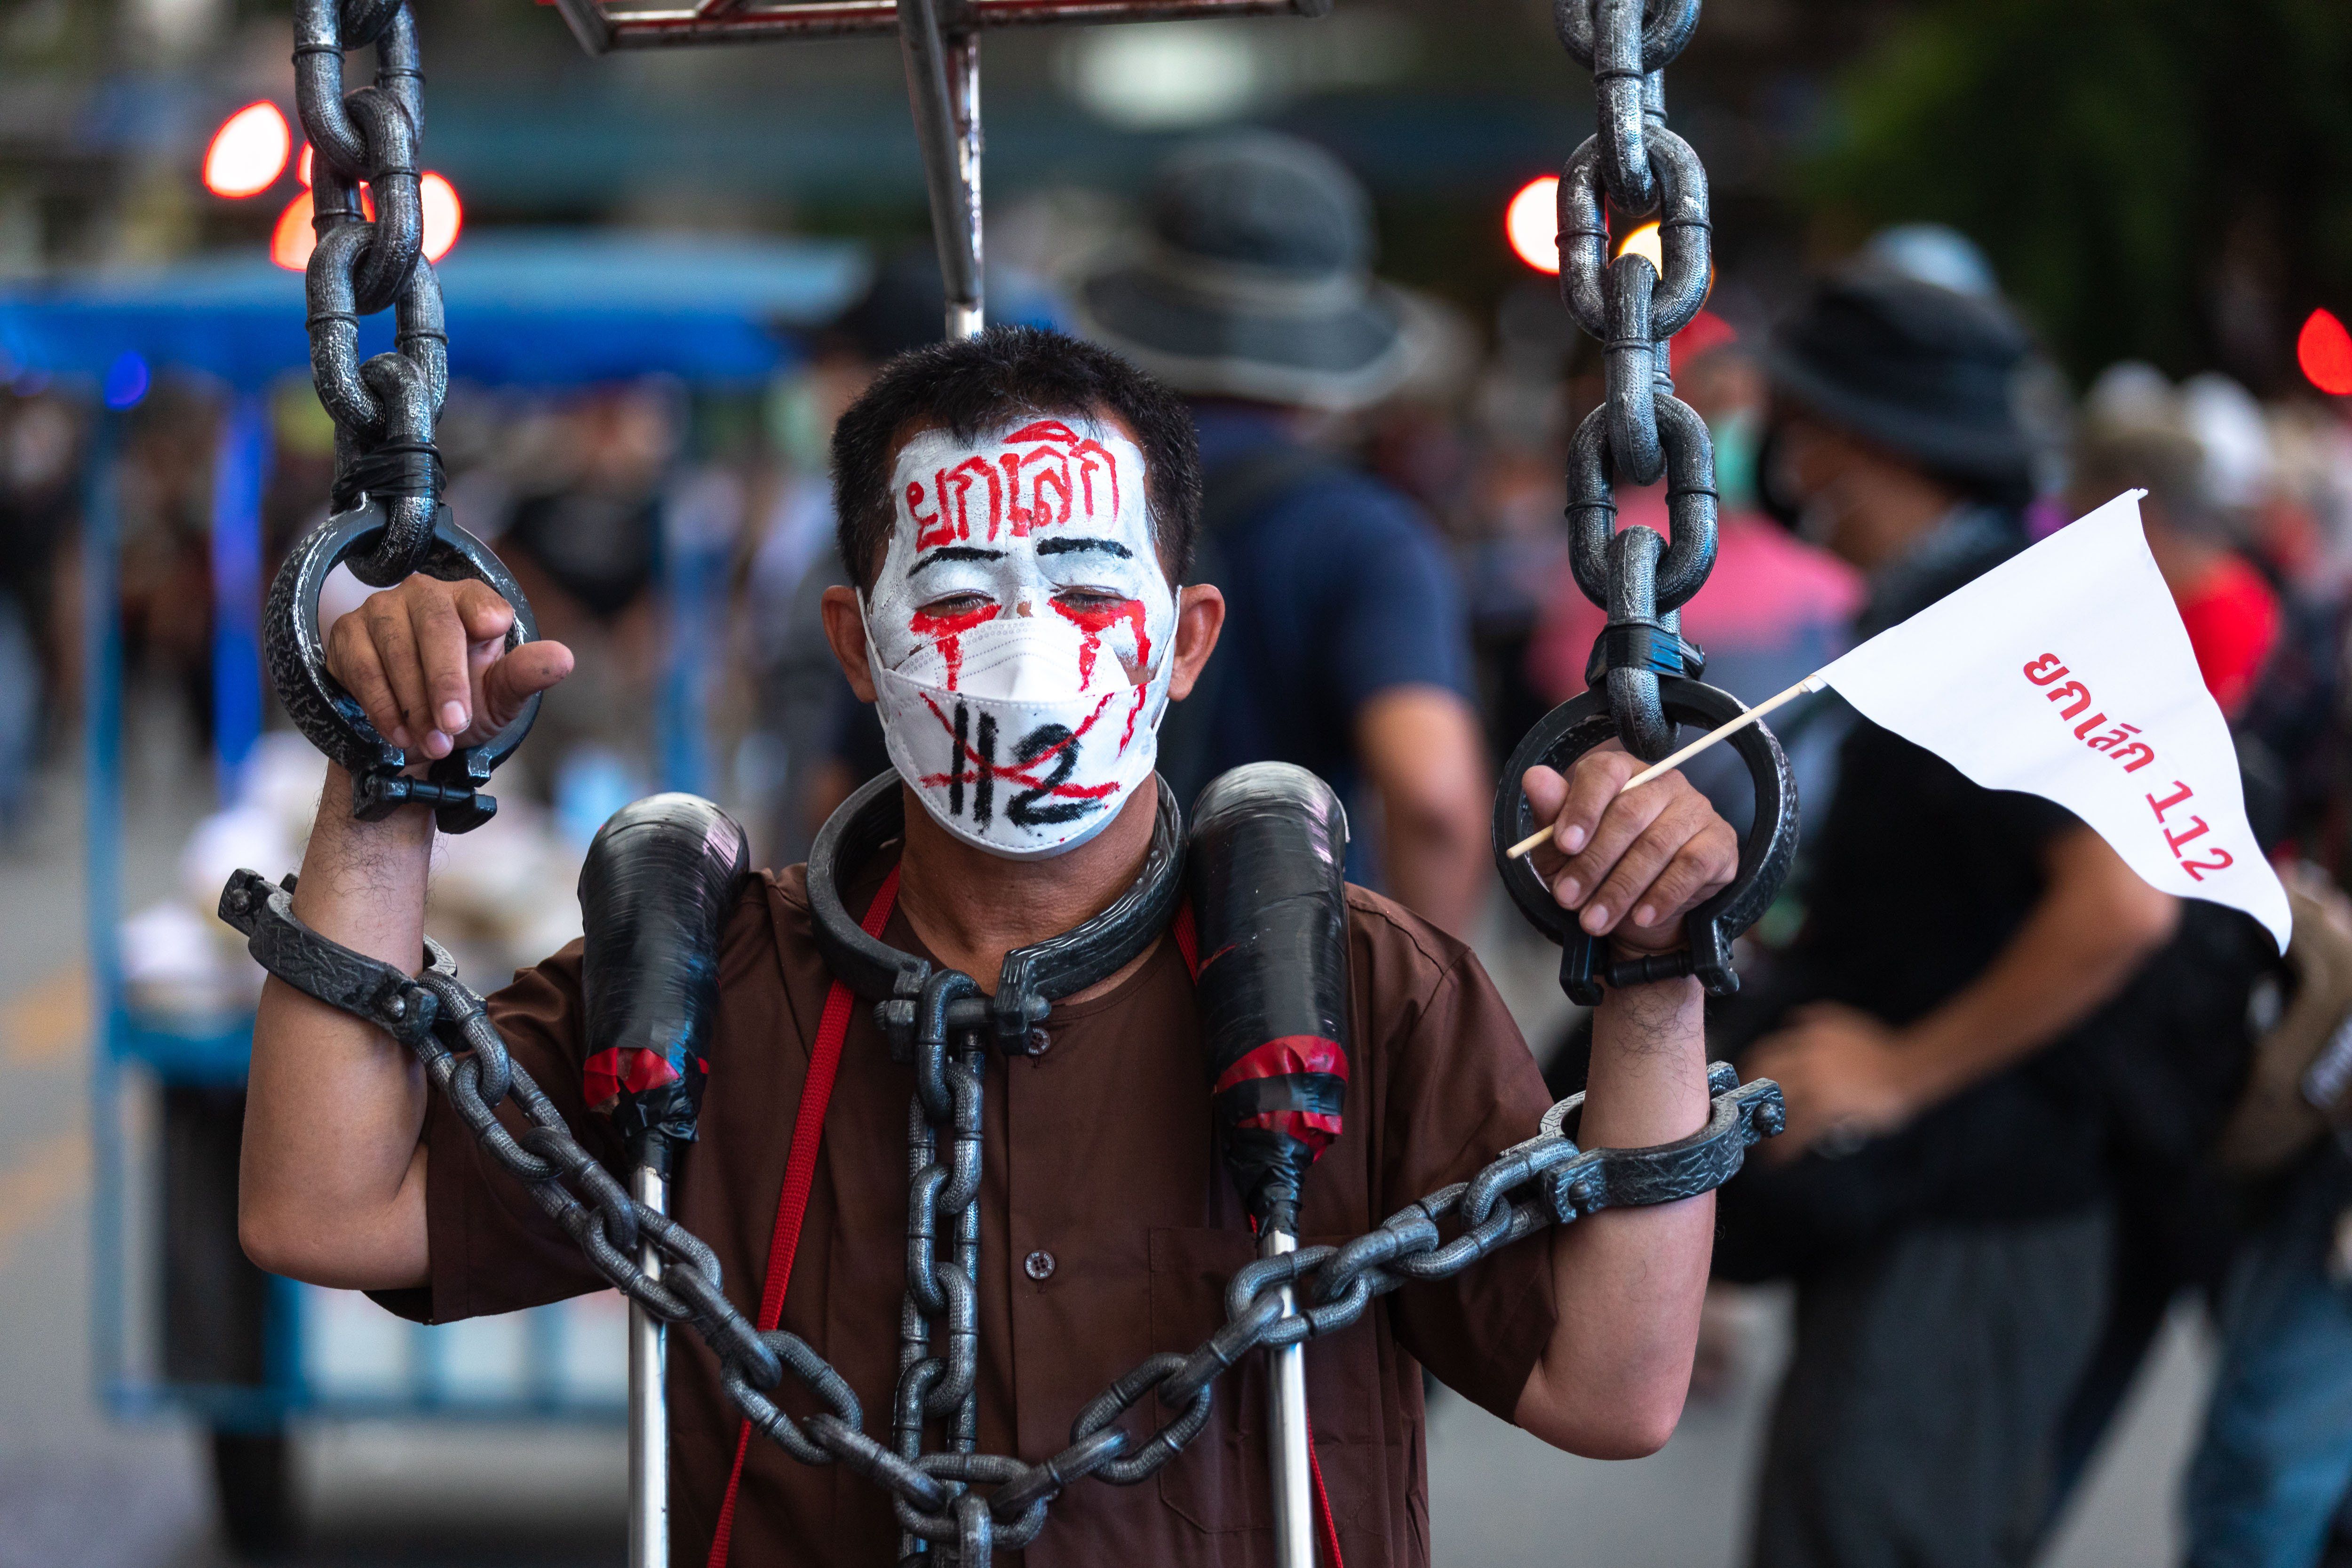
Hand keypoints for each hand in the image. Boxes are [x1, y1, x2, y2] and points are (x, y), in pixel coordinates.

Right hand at [326, 576, 573, 760]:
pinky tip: (399, 735)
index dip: (484, 615)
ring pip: (394, 649)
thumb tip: (564, 658)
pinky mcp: (346, 634)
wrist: (413, 734)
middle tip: (454, 726)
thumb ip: (526, 676)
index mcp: (468, 601)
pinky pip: (360, 667)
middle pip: (434, 625)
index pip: (478, 599)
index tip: (493, 632)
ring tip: (433, 743)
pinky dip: (381, 706)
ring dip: (414, 703)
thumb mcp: (500, 697)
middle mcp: (422, 594)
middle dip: (445, 681)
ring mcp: (379, 610)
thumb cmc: (463, 704)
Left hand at [1522, 744, 1737, 955]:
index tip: (1564, 845)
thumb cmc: (1599, 871)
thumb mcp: (1562, 852)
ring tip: (1594, 921)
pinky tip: (1641, 917)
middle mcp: (1663, 783)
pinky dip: (1663, 896)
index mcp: (1622, 773)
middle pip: (1629, 814)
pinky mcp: (1720, 843)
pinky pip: (1692, 867)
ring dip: (1620, 889)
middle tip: (1568, 899)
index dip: (1582, 808)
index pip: (1604, 773)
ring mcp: (1696, 810)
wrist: (1642, 915)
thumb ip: (1550, 816)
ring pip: (1657, 845)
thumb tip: (1534, 777)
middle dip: (1593, 862)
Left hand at [1740, 1002, 1920, 1158]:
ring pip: (1781, 1108)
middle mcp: (1806, 1058)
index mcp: (1807, 1038)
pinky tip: (1780, 1158)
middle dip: (1752, 1103)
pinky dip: (1787, 1146)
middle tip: (1744, 1118)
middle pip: (1767, 1082)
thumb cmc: (1878, 1047)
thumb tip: (1791, 1018)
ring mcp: (1817, 1083)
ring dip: (1766, 1130)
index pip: (1766, 1053)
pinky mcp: (1829, 1107)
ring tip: (1759, 1146)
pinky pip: (1800, 1129)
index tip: (1743, 1085)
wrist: (1907, 1067)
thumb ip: (1815, 1018)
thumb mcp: (1843, 1022)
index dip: (1750, 1072)